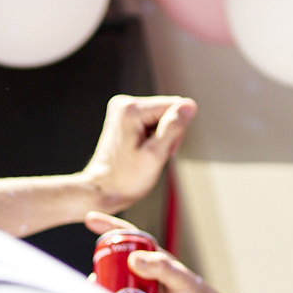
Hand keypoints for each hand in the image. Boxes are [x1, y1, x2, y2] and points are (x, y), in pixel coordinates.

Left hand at [78, 96, 194, 214]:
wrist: (104, 189)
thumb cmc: (126, 179)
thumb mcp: (155, 155)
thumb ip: (173, 127)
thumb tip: (189, 106)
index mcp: (131, 110)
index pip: (174, 106)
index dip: (176, 130)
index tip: (162, 148)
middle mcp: (124, 103)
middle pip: (167, 109)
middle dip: (168, 133)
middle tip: (154, 153)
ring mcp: (122, 109)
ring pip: (161, 116)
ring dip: (161, 136)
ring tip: (147, 153)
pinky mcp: (124, 117)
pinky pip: (151, 120)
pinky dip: (152, 136)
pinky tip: (142, 149)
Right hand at [86, 209, 226, 292]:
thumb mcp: (181, 279)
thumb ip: (161, 267)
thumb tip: (133, 259)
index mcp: (151, 258)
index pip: (128, 238)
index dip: (109, 227)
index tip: (90, 218)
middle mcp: (140, 273)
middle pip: (112, 264)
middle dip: (100, 268)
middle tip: (94, 279)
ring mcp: (136, 292)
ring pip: (111, 286)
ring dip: (101, 290)